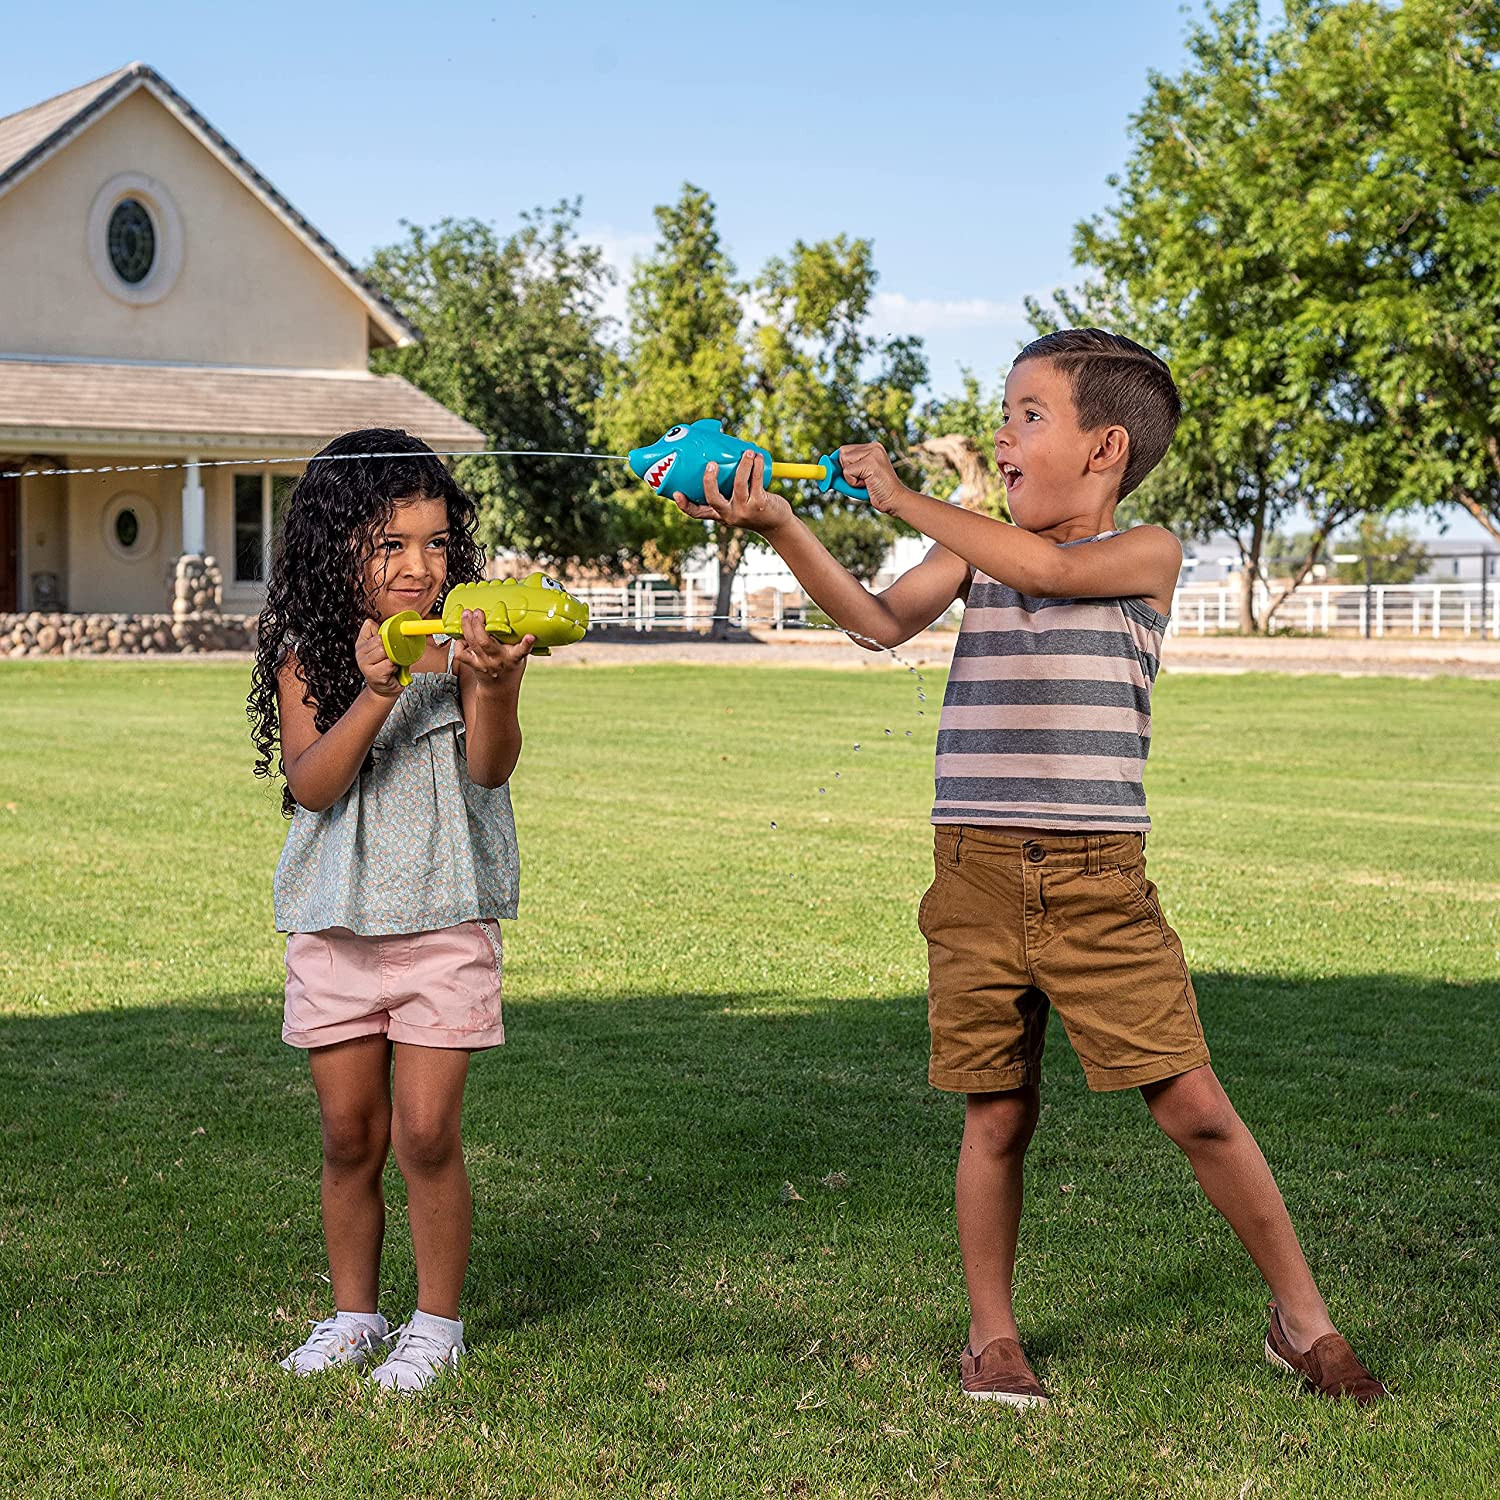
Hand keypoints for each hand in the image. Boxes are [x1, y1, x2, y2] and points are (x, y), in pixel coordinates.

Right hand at [357, 618, 405, 697]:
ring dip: (393, 657)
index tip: (387, 639)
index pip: (370, 626)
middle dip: (390, 646)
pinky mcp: (372, 674)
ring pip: (384, 651)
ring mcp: (364, 664)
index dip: (383, 631)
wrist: (385, 689)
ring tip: (391, 663)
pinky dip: (394, 667)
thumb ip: (380, 634)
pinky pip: (388, 664)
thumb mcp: (382, 647)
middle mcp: (360, 653)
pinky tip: (391, 671)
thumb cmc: (386, 666)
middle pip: (379, 639)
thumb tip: (375, 621)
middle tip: (392, 655)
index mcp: (361, 643)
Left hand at [452, 608, 532, 685]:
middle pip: (484, 642)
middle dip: (478, 624)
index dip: (527, 644)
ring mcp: (483, 663)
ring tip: (466, 614)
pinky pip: (461, 653)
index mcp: (513, 657)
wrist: (499, 688)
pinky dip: (459, 642)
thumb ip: (515, 640)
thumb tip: (513, 618)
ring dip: (467, 626)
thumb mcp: (518, 654)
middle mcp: (497, 660)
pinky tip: (462, 636)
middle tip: (478, 612)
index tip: (531, 637)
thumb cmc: (509, 667)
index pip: (521, 651)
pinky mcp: (473, 665)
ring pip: (471, 643)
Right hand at [672, 452, 793, 534]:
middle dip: (710, 480)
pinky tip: (758, 457)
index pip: (697, 513)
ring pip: (738, 484)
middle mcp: (730, 514)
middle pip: (713, 499)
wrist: (777, 526)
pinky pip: (755, 481)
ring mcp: (744, 510)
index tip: (676, 494)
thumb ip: (728, 488)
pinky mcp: (760, 504)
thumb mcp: (738, 504)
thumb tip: (723, 454)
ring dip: (743, 464)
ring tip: (748, 452)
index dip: (685, 505)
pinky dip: (756, 466)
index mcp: (720, 514)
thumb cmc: (754, 508)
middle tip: (711, 464)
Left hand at [834, 443, 911, 515]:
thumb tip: (826, 470)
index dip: (839, 464)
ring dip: (850, 478)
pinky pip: (847, 473)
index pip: (845, 450)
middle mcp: (873, 447)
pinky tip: (868, 485)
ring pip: (843, 462)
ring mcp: (872, 453)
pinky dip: (853, 483)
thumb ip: (847, 470)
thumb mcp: (860, 477)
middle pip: (841, 453)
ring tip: (866, 482)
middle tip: (860, 480)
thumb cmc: (877, 491)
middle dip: (845, 470)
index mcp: (872, 448)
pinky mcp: (870, 462)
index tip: (838, 474)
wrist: (895, 500)